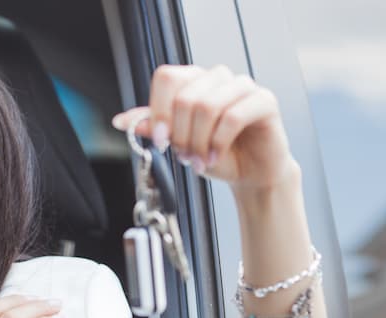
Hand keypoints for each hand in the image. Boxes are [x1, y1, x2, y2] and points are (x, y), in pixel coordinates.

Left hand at [112, 64, 297, 194]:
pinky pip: (233, 117)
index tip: (160, 141)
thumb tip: (121, 121)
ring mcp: (242, 85)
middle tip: (185, 157)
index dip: (159, 110)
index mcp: (193, 80)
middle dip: (180, 135)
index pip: (166, 77)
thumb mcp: (178, 143)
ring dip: (199, 142)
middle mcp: (217, 77)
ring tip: (200, 160)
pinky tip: (215, 157)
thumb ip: (154, 128)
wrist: (249, 173)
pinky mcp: (264, 100)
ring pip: (207, 106)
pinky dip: (218, 143)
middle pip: (185, 97)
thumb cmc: (215, 154)